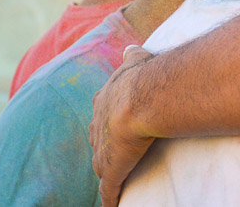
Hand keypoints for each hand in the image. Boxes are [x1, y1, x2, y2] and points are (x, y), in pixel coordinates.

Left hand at [90, 45, 157, 206]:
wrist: (140, 97)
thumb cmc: (141, 77)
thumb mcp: (135, 60)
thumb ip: (131, 55)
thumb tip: (128, 48)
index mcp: (104, 101)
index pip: (101, 114)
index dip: (108, 120)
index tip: (114, 123)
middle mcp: (98, 125)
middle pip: (97, 139)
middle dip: (103, 145)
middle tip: (112, 151)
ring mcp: (103, 150)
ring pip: (101, 164)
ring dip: (106, 171)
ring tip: (113, 176)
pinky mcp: (111, 170)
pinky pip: (108, 190)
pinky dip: (110, 199)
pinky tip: (112, 205)